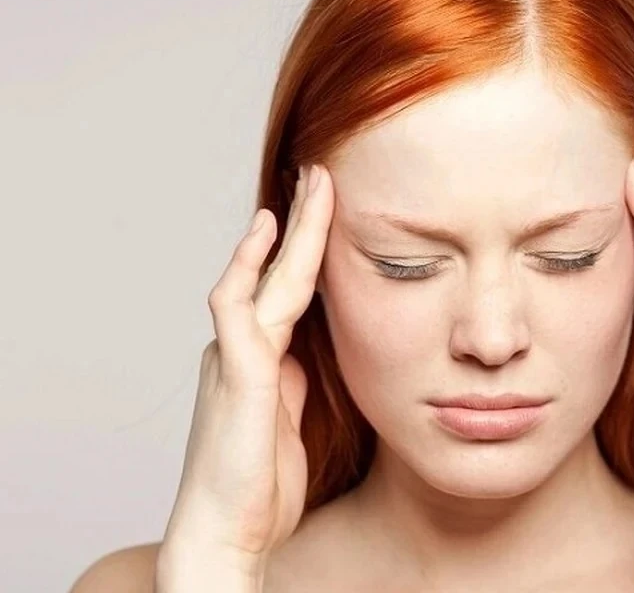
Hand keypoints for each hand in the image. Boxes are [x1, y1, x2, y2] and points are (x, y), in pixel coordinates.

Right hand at [159, 164, 333, 584]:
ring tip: (310, 185)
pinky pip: (238, 306)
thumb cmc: (260, 483)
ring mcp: (235, 357)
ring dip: (289, 231)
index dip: (309, 251)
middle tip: (321, 176)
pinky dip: (250, 266)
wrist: (228, 531)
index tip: (331, 213)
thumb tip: (306, 357)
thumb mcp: (292, 420)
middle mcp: (243, 349)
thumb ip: (296, 381)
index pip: (291, 291)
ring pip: (263, 278)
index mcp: (263, 359)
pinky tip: (267, 231)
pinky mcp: (238, 374)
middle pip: (277, 273)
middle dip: (302, 224)